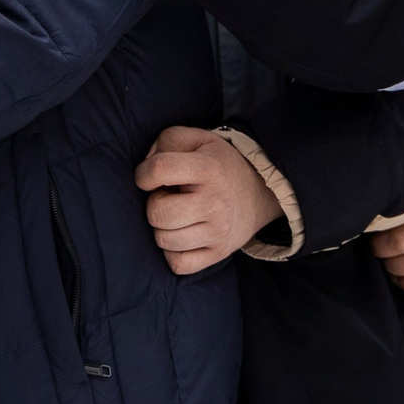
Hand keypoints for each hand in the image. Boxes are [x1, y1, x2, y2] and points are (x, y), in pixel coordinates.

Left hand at [135, 126, 283, 274]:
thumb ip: (166, 141)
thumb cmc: (217, 164)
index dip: (144, 173)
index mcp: (208, 169)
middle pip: (157, 213)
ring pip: (164, 240)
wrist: (260, 192)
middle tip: (169, 197)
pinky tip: (180, 236)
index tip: (149, 176)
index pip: (159, 170)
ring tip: (177, 214)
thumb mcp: (196, 139)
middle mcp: (215, 203)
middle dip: (154, 203)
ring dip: (162, 228)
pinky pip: (179, 263)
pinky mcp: (219, 253)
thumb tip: (146, 169)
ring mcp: (218, 232)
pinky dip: (172, 252)